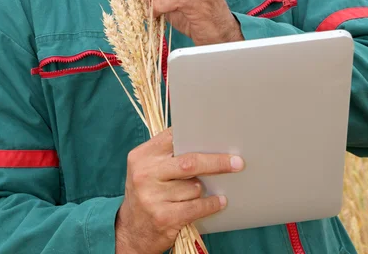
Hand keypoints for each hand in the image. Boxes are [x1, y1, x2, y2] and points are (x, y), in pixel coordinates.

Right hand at [115, 128, 244, 253]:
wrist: (130, 231)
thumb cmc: (147, 193)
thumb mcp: (147, 169)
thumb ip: (167, 154)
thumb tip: (203, 141)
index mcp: (142, 156)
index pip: (173, 138)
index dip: (196, 136)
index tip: (217, 136)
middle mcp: (145, 173)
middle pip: (189, 162)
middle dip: (216, 162)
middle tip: (237, 162)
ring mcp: (152, 196)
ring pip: (194, 187)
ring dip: (202, 189)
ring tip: (199, 191)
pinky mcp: (163, 217)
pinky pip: (196, 207)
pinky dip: (210, 204)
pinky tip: (219, 202)